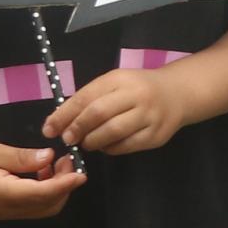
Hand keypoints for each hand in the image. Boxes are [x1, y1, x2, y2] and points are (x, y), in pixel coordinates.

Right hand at [0, 139, 84, 219]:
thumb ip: (22, 158)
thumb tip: (49, 159)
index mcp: (4, 194)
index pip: (45, 193)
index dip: (67, 183)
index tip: (82, 171)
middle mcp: (5, 210)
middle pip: (48, 206)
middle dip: (64, 186)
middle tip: (66, 160)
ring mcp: (0, 213)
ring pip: (39, 209)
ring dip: (53, 190)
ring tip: (52, 164)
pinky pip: (27, 208)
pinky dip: (40, 194)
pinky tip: (36, 173)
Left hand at [43, 67, 190, 155]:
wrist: (178, 94)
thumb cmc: (138, 88)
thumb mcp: (115, 83)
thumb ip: (90, 98)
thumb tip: (59, 122)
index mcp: (121, 79)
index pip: (86, 97)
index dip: (64, 115)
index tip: (49, 129)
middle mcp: (137, 95)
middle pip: (99, 114)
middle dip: (77, 129)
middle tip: (67, 139)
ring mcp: (149, 116)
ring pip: (113, 133)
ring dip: (92, 141)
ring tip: (86, 143)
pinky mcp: (156, 135)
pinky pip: (126, 146)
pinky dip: (110, 149)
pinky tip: (105, 145)